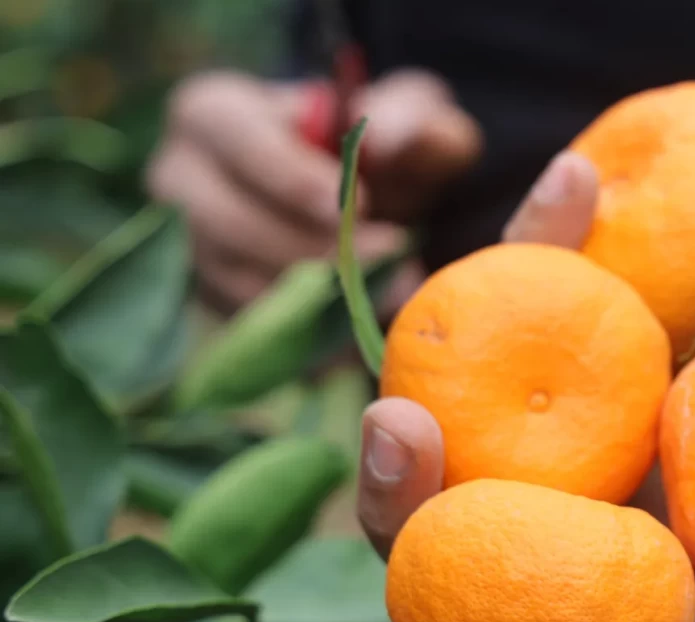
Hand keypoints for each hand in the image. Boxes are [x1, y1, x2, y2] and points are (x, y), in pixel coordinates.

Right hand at [145, 69, 480, 315]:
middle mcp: (179, 179)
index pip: (238, 142)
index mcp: (211, 114)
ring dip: (319, 291)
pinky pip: (252, 323)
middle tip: (394, 255)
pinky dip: (310, 326)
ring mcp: (189, 245)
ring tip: (394, 290)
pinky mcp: (211, 297)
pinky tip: (365, 320)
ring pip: (239, 279)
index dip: (295, 176)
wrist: (367, 196)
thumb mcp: (405, 113)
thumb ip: (406, 115)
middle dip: (315, 244)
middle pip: (229, 221)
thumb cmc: (376, 143)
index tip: (361, 203)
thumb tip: (387, 135)